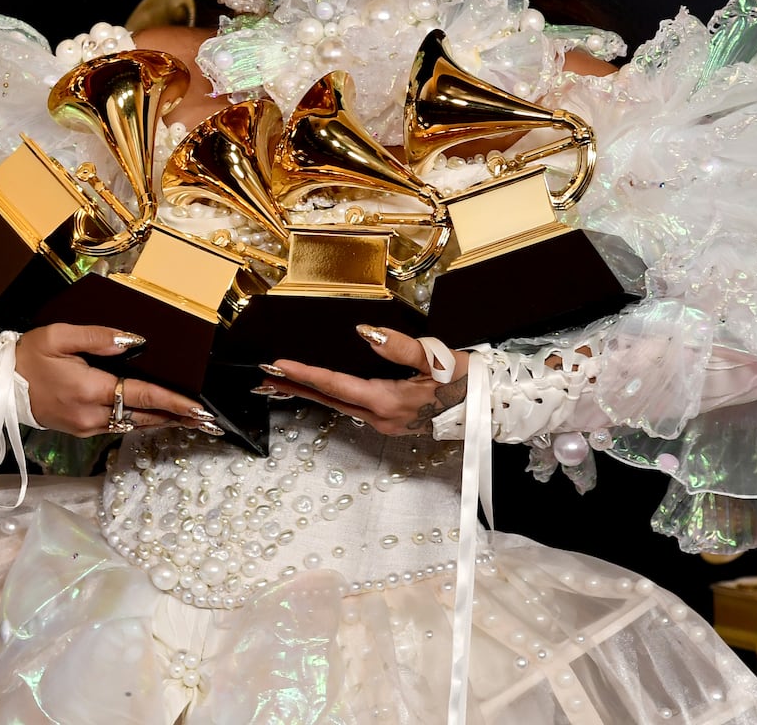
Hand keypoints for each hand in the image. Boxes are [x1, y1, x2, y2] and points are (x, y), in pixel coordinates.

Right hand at [14, 323, 215, 437]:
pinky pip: (117, 427)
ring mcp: (84, 426)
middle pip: (143, 417)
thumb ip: (99, 337)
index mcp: (89, 390)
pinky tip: (153, 416)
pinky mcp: (79, 430)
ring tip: (187, 418)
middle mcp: (90, 414)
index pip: (142, 396)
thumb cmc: (27, 356)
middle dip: (176, 417)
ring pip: (132, 425)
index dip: (173, 402)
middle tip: (205, 418)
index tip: (198, 408)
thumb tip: (134, 342)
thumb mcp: (59, 336)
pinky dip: (139, 421)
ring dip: (160, 421)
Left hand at [259, 325, 469, 435]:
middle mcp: (382, 418)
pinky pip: (354, 407)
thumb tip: (366, 333)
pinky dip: (333, 396)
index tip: (278, 365)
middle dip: (297, 386)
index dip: (305, 374)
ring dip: (313, 391)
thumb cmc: (468, 381)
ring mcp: (387, 423)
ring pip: (340, 405)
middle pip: (330, 399)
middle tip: (264, 375)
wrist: (492, 408)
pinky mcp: (393, 422)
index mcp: (388, 401)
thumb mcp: (437, 359)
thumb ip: (400, 347)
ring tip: (284, 380)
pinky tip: (323, 389)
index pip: (336, 385)